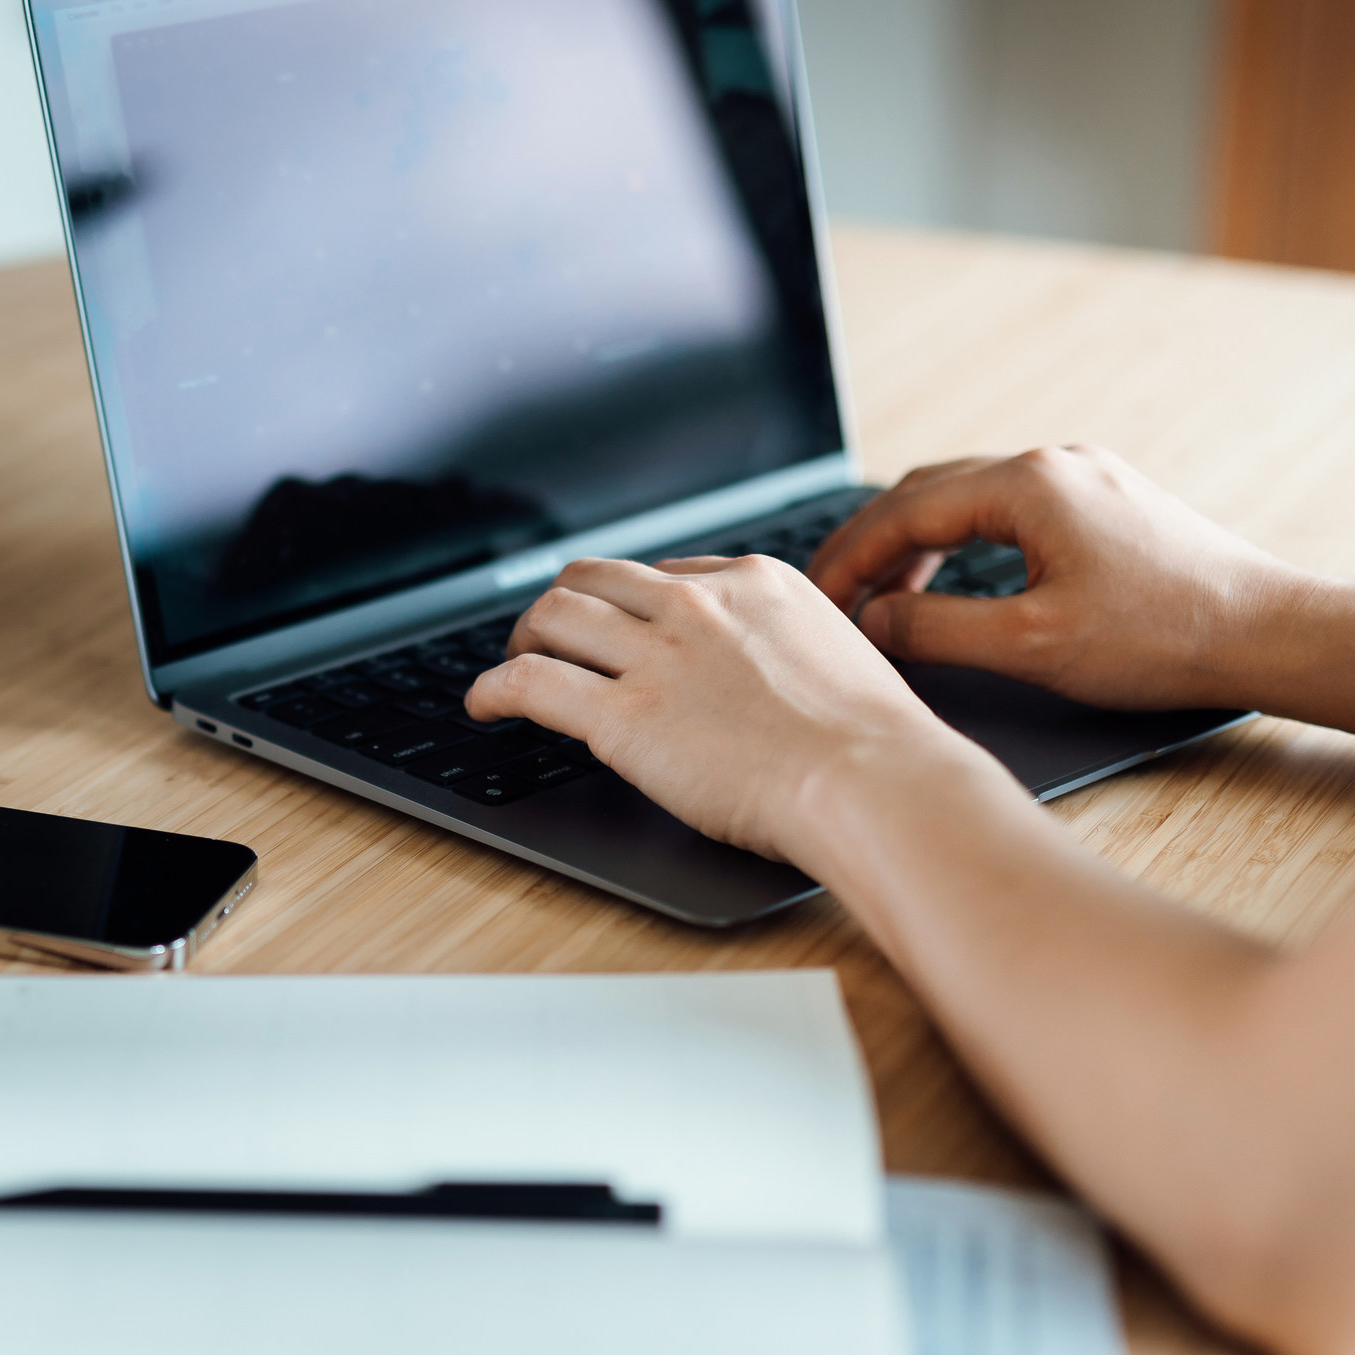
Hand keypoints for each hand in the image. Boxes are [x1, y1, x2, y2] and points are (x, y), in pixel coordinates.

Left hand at [463, 554, 946, 861]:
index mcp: (754, 582)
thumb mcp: (836, 654)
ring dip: (523, 638)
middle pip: (596, 578)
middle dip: (563, 604)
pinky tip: (482, 705)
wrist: (870, 781)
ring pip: (554, 615)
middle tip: (548, 637)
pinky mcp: (624, 715)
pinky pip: (531, 683)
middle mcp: (698, 604)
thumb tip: (765, 667)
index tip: (620, 628)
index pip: (666, 573)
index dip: (631, 603)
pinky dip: (491, 688)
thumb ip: (786, 644)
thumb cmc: (872, 743)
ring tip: (513, 664)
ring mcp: (657, 656)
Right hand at [806, 445, 1310, 709]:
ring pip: (970, 496)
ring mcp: (1084, 477)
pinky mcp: (1108, 501)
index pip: (904, 510)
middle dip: (874, 544)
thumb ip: (936, 629)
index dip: (849, 558)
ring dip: (919, 542)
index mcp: (1026, 485)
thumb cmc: (1160, 638)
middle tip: (836, 598)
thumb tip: (871, 622)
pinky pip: (1011, 507)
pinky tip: (960, 581)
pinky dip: (965, 540)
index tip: (816, 601)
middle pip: (929, 490)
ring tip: (888, 598)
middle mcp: (1052, 463)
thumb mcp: (1031, 645)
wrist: (1267, 633)